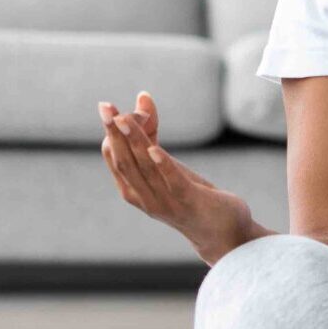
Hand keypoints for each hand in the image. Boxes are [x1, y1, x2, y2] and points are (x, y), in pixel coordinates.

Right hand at [97, 91, 256, 265]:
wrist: (223, 232)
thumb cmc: (190, 194)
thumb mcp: (166, 163)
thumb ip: (150, 133)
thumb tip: (142, 96)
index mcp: (133, 189)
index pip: (113, 157)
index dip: (113, 132)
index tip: (116, 108)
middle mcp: (144, 198)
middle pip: (123, 161)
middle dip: (114, 133)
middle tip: (104, 107)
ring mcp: (165, 203)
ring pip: (145, 168)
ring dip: (134, 142)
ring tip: (126, 119)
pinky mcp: (188, 203)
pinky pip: (172, 182)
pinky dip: (163, 165)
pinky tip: (155, 149)